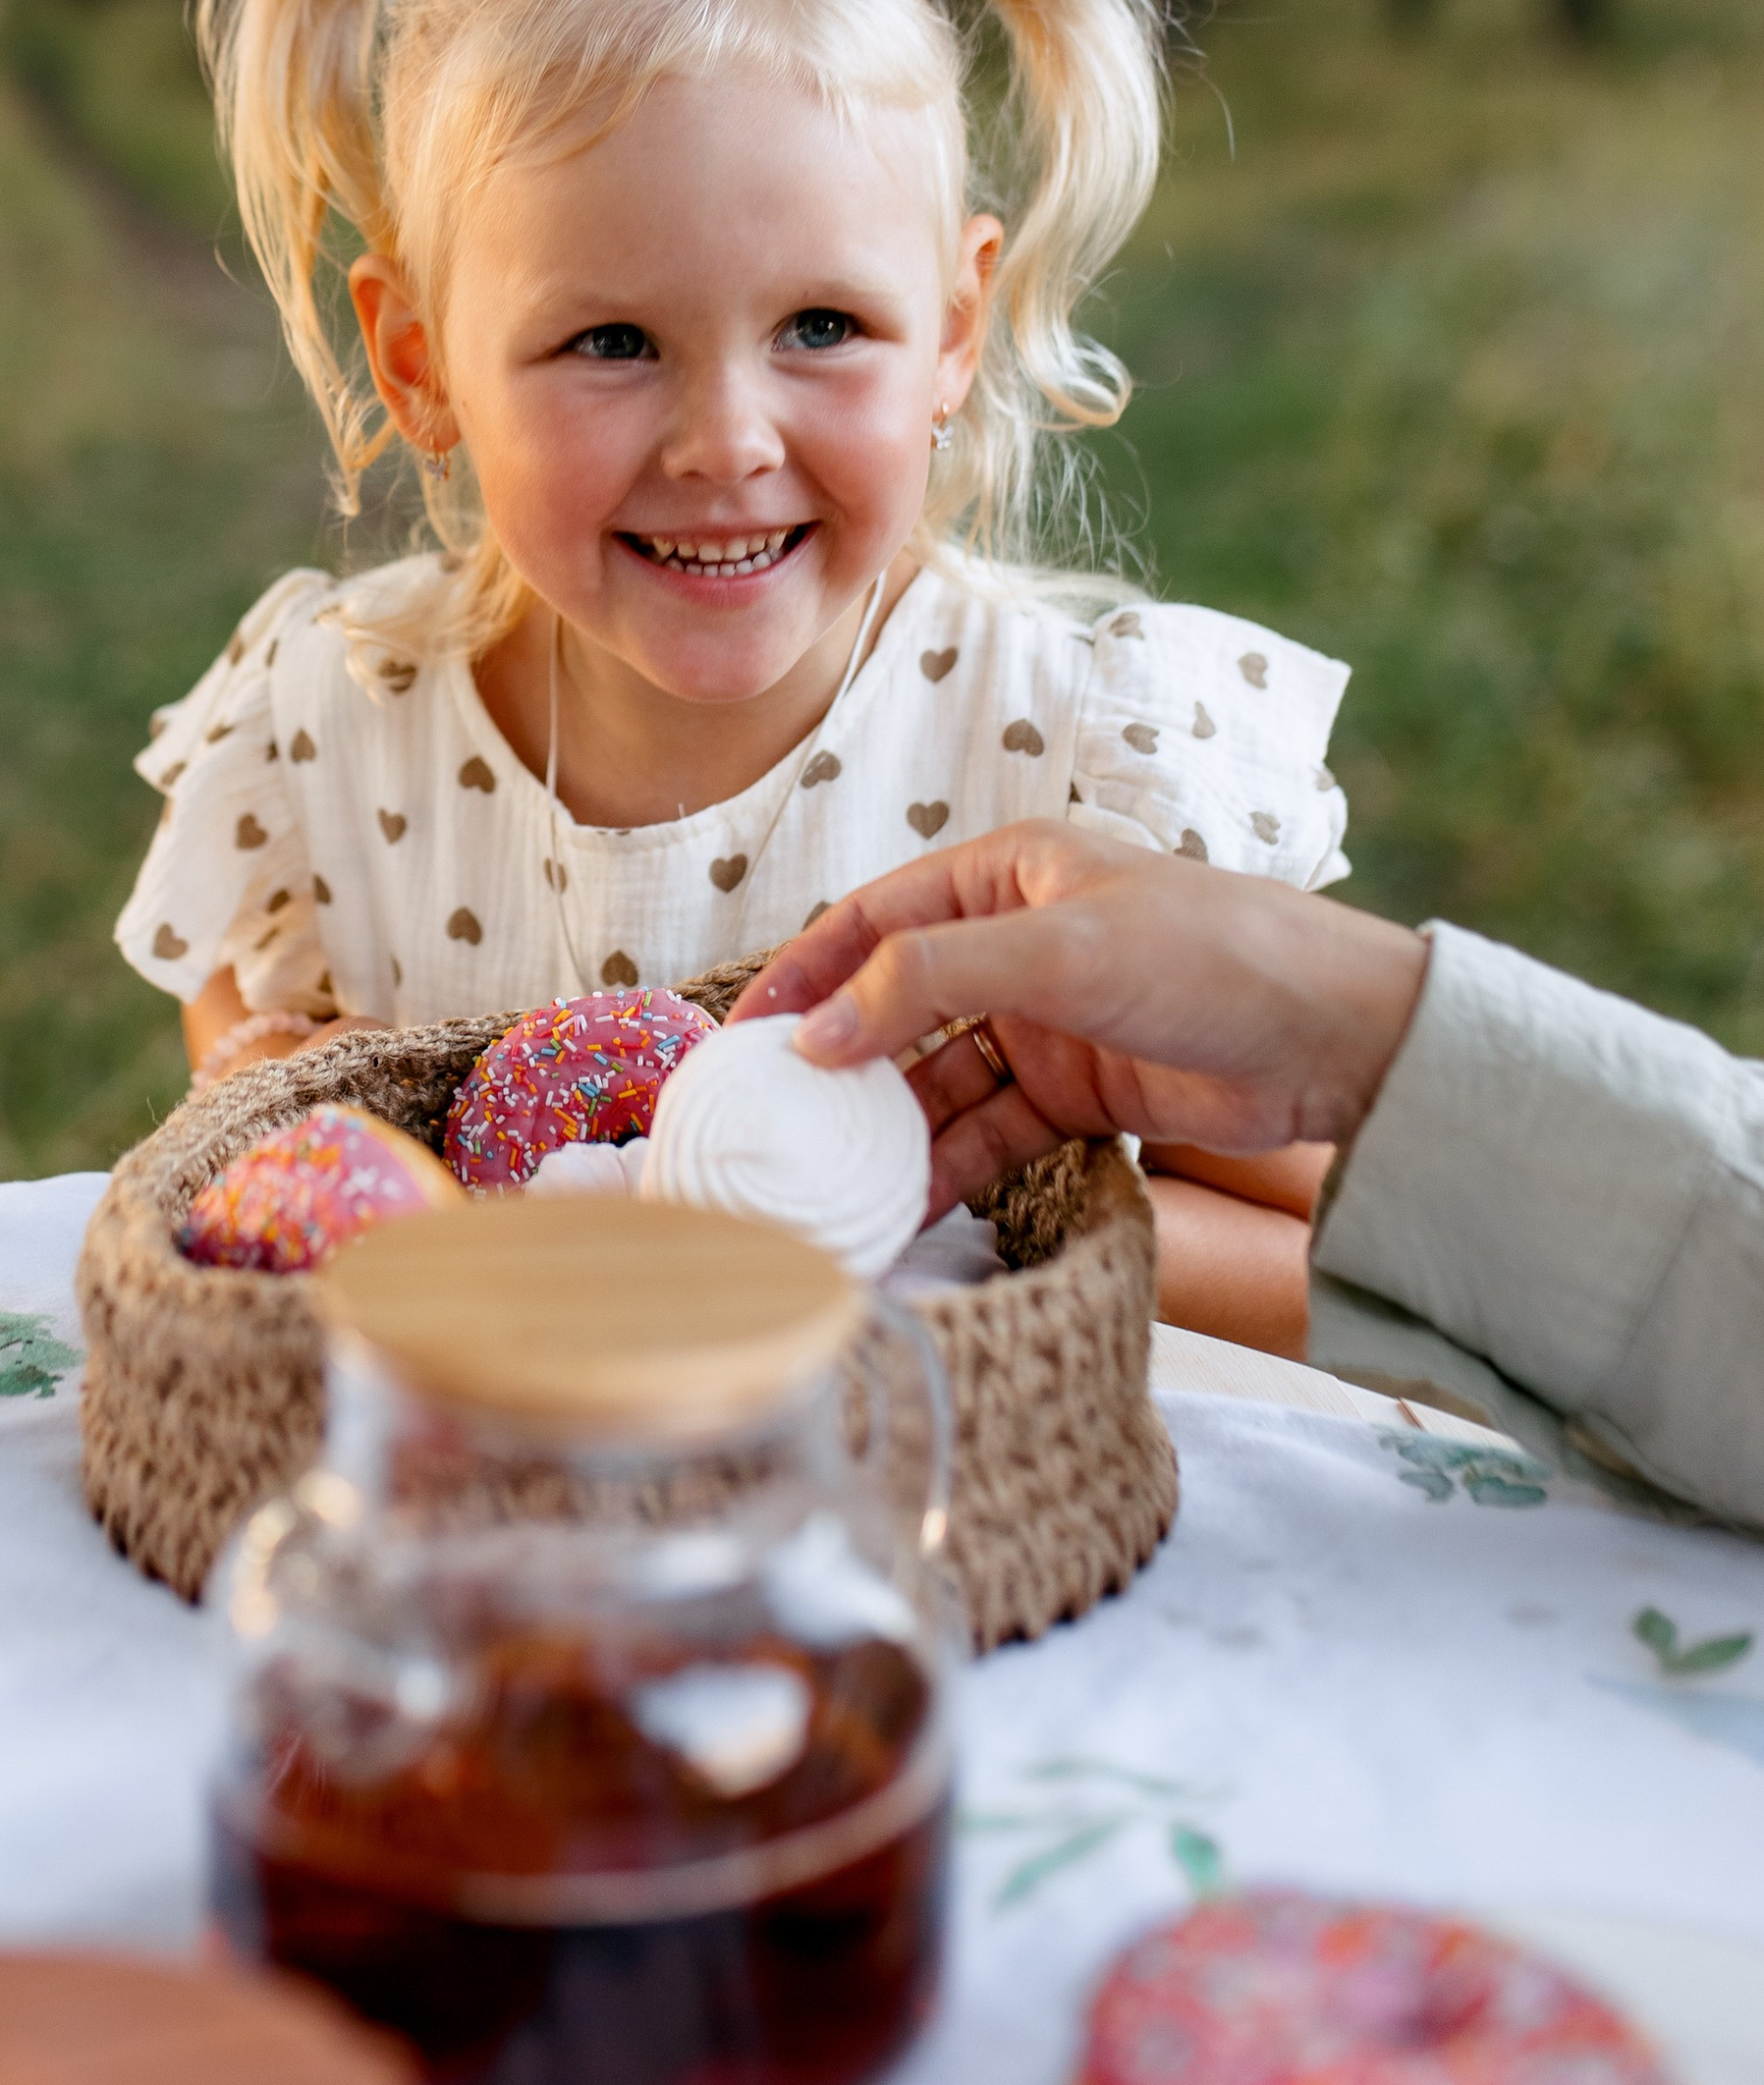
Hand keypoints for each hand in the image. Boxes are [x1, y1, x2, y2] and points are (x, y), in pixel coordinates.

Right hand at [730, 822, 1428, 1214]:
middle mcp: (1017, 943)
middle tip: (771, 1124)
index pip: (875, 920)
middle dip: (836, 1065)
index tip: (742, 1036)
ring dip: (889, 1129)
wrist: (1342, 1038)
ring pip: (940, 1079)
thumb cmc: (1212, 954)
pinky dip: (948, 1169)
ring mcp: (1048, 1021)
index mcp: (1008, 874)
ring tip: (828, 1185)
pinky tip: (904, 1209)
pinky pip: (991, 1131)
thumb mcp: (1059, 950)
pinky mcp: (1082, 1091)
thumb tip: (818, 1034)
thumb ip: (931, 980)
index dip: (804, 974)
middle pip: (897, 1006)